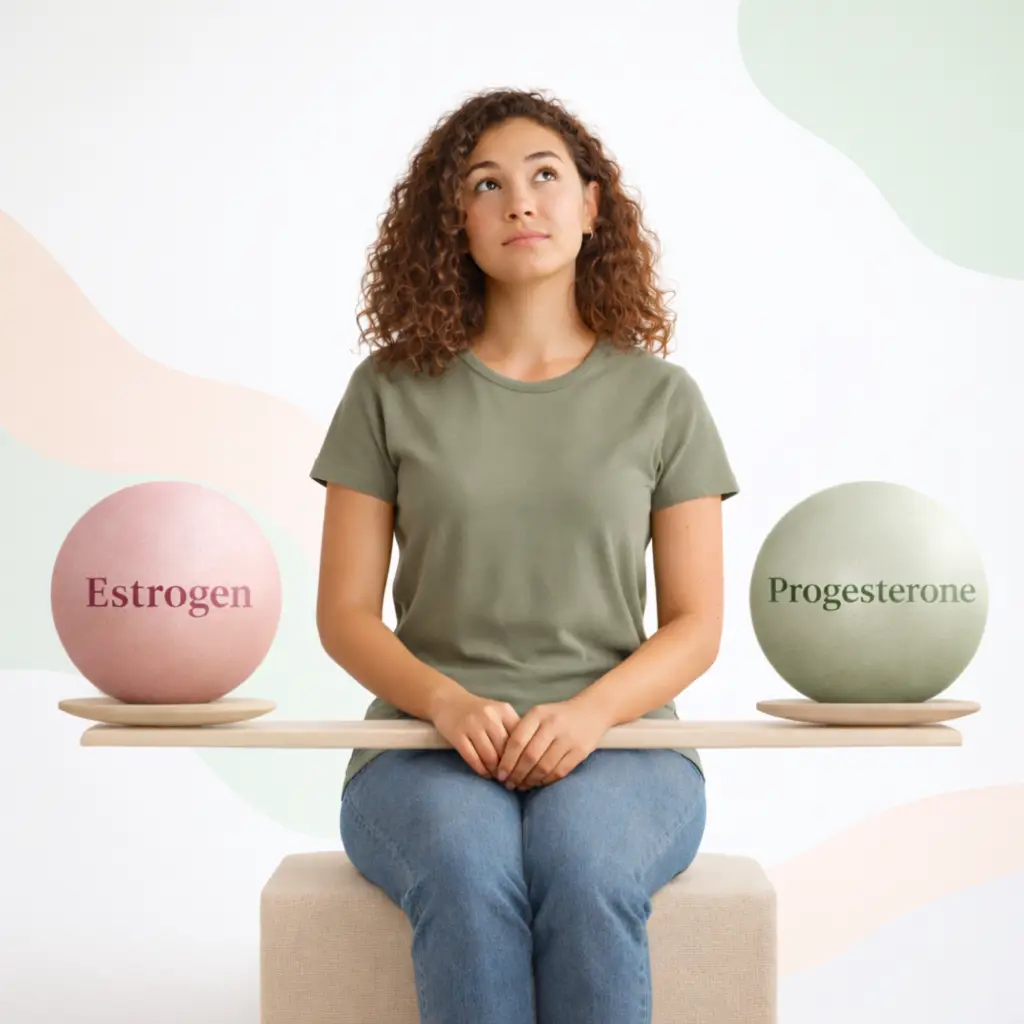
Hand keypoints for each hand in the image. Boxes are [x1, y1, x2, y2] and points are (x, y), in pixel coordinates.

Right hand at [430, 692, 521, 779]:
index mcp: (504, 710)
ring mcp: (472, 724)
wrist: (448, 700)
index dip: (522, 758)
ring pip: (490, 757)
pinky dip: (481, 770)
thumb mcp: (498, 714)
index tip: (523, 770)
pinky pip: (473, 759)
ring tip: (497, 777)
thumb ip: (512, 730)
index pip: (519, 739)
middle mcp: (489, 716)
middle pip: (505, 750)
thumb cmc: (478, 712)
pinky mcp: (457, 734)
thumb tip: (526, 759)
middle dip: (509, 768)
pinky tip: (484, 773)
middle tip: (510, 779)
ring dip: (495, 771)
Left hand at [495, 698, 611, 789]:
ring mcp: (568, 738)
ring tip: (521, 786)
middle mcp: (552, 725)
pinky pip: (559, 772)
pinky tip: (538, 783)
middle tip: (509, 784)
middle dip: (516, 774)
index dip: (506, 761)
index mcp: (538, 714)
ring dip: (530, 780)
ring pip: (544, 767)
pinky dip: (545, 781)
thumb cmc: (557, 716)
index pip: (517, 741)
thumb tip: (503, 762)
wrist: (592, 711)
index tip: (500, 774)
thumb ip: (522, 732)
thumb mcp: (538, 715)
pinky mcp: (580, 751)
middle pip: (529, 756)